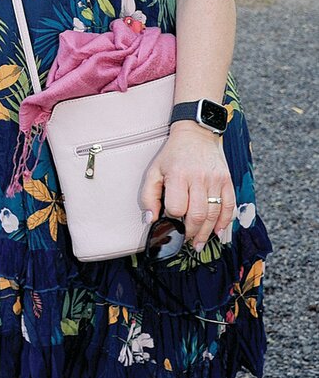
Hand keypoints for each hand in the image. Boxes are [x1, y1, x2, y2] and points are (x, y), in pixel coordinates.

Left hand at [140, 124, 234, 251]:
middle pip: (197, 215)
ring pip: (213, 214)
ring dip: (206, 233)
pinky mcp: (227, 180)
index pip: (176, 208)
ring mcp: (216, 180)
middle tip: (187, 242)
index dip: (172, 219)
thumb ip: (148, 196)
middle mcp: (199, 178)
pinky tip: (217, 231)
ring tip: (199, 242)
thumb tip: (151, 220)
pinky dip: (224, 222)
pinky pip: (229, 206)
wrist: (196, 134)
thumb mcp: (154, 171)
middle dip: (191, 233)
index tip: (170, 224)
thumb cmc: (172, 155)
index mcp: (178, 176)